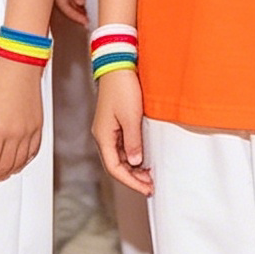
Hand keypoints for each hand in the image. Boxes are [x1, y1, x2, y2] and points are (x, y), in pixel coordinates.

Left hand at [0, 56, 42, 184]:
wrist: (20, 65)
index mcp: (0, 128)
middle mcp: (17, 133)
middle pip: (6, 165)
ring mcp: (30, 130)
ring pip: (21, 161)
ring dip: (9, 172)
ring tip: (0, 176)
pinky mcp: (38, 126)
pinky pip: (34, 151)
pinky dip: (25, 162)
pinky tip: (19, 164)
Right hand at [94, 68, 151, 195]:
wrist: (118, 65)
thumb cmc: (122, 87)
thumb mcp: (131, 117)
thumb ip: (133, 142)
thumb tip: (135, 162)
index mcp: (104, 136)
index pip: (114, 168)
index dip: (130, 181)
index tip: (145, 188)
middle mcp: (104, 135)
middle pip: (116, 165)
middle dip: (133, 177)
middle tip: (150, 185)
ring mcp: (109, 130)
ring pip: (120, 157)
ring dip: (134, 167)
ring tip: (150, 174)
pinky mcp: (116, 123)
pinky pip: (123, 146)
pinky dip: (134, 155)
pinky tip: (144, 158)